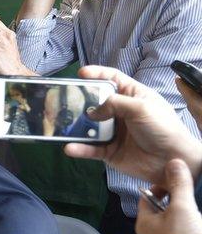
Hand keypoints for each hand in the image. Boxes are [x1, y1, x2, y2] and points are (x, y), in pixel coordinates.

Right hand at [63, 66, 201, 183]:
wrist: (172, 160)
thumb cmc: (163, 129)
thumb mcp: (141, 108)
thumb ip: (114, 104)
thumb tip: (92, 112)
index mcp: (133, 96)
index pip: (113, 79)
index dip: (98, 74)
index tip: (81, 73)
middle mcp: (121, 113)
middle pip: (96, 103)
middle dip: (80, 102)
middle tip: (65, 101)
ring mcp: (114, 132)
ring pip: (89, 127)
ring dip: (76, 127)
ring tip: (62, 126)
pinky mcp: (109, 151)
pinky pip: (90, 149)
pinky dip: (79, 149)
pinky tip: (70, 147)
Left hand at [135, 159, 201, 233]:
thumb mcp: (181, 208)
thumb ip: (179, 186)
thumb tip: (174, 162)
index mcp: (144, 222)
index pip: (147, 197)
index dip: (161, 186)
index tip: (176, 179)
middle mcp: (152, 233)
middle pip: (163, 209)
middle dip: (177, 199)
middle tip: (192, 191)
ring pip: (176, 221)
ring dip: (187, 213)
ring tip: (198, 205)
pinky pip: (184, 233)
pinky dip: (192, 225)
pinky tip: (200, 222)